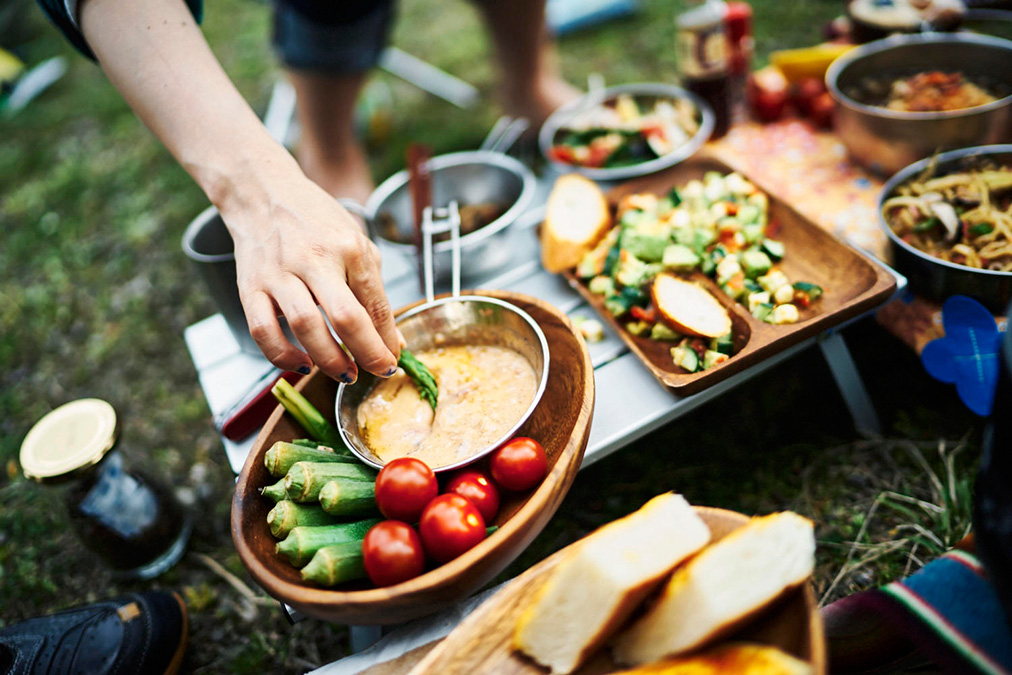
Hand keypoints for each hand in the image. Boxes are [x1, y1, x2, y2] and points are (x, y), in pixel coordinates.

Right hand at [223, 170, 399, 382]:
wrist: (263, 193)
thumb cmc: (316, 222)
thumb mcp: (356, 245)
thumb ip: (375, 292)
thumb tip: (392, 341)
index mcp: (348, 247)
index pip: (375, 303)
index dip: (387, 340)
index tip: (392, 360)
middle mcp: (314, 259)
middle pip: (345, 316)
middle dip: (366, 352)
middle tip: (375, 371)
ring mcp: (279, 273)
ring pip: (305, 326)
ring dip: (328, 359)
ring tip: (344, 374)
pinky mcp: (250, 286)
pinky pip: (263, 330)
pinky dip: (282, 355)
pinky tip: (302, 363)